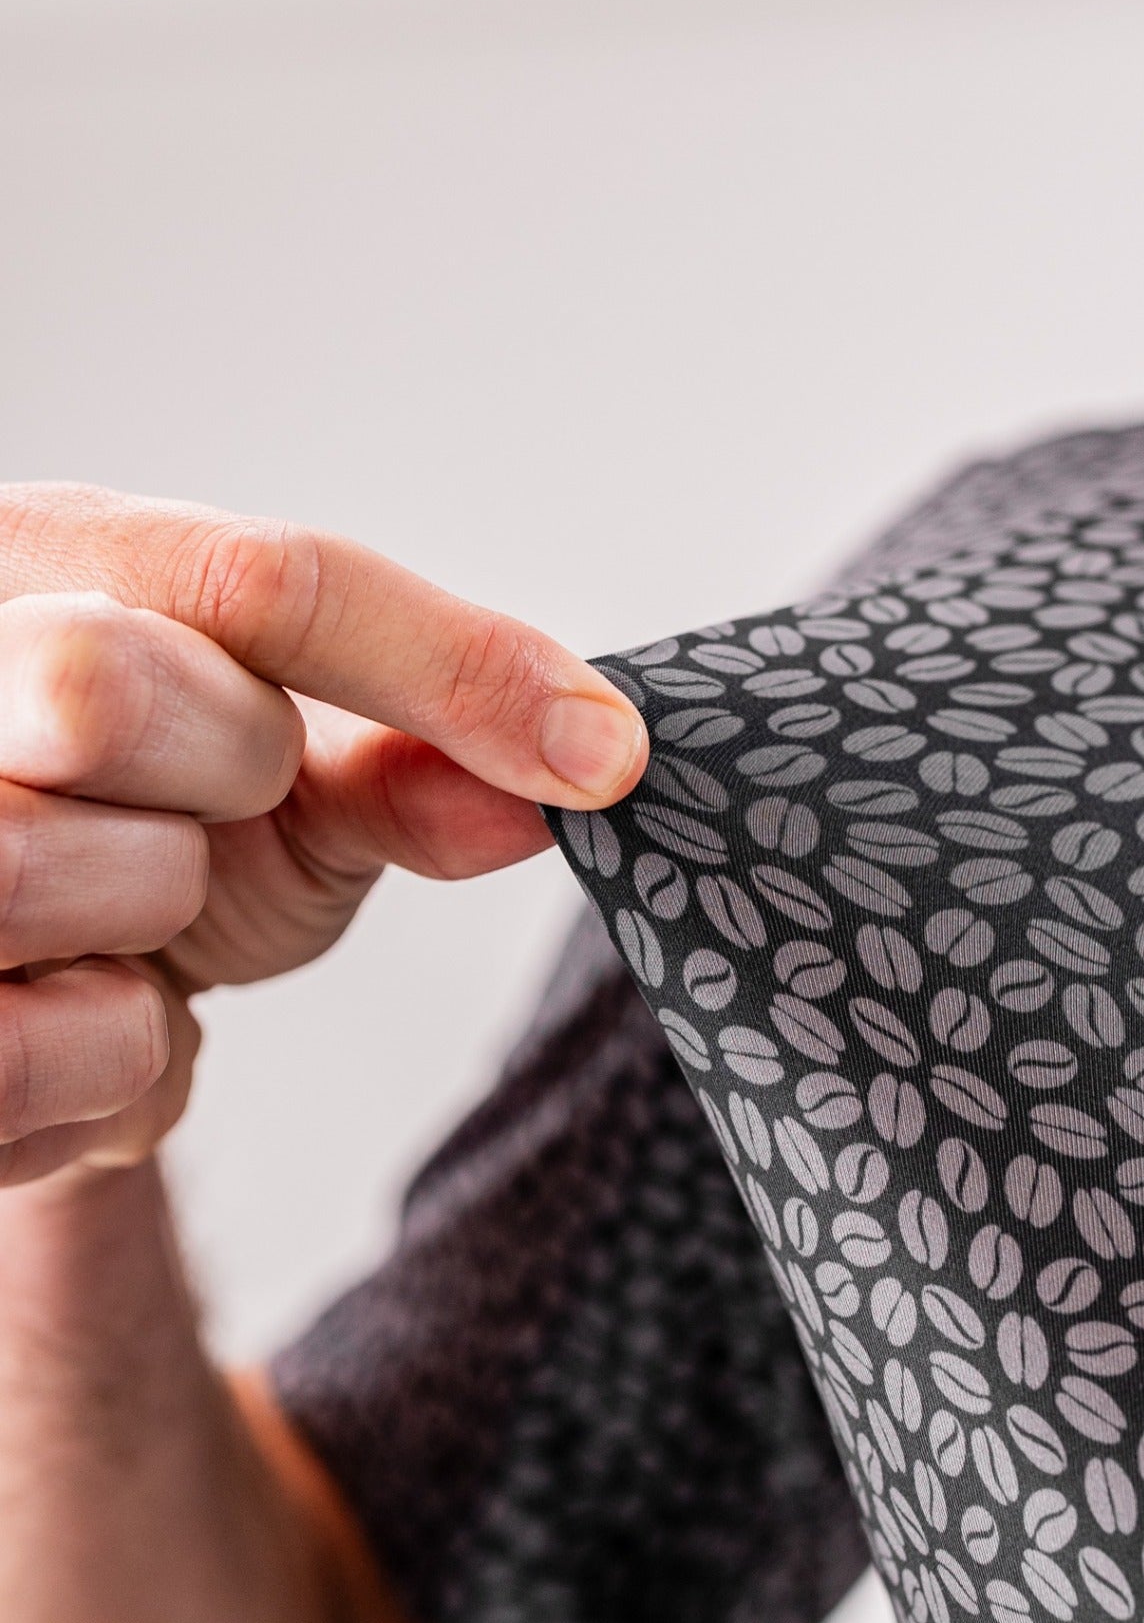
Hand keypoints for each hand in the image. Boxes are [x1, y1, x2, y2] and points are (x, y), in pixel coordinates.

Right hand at [0, 483, 646, 1184]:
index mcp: (35, 561)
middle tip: (203, 819)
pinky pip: (36, 1047)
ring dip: (152, 925)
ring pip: (50, 871)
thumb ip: (418, 770)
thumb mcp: (287, 792)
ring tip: (129, 926)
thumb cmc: (148, 845)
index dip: (445, 664)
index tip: (606, 755)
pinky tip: (88, 1014)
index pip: (252, 581)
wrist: (26, 1002)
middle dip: (213, 776)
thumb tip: (591, 757)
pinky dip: (109, 1061)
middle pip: (102, 690)